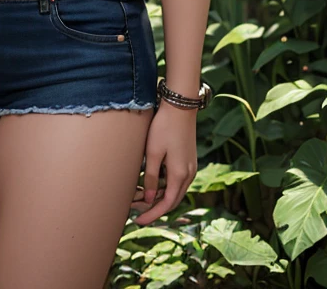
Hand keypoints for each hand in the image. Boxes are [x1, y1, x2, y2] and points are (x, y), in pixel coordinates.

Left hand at [129, 102, 198, 224]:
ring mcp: (190, 167)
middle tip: (135, 210)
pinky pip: (177, 181)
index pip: (166, 204)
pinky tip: (151, 183)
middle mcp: (188, 174)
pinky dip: (165, 186)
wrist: (180, 106)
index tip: (137, 220)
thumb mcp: (153, 153)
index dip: (152, 214)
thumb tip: (148, 199)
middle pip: (172, 200)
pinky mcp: (188, 160)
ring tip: (139, 196)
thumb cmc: (164, 127)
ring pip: (175, 191)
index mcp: (180, 174)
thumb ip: (150, 177)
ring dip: (159, 197)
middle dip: (154, 208)